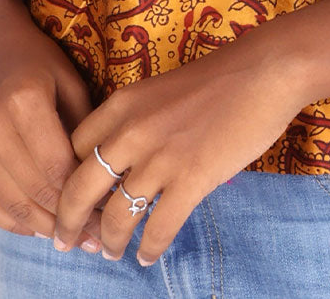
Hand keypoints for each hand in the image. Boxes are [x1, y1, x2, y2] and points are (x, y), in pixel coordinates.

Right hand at [0, 0, 103, 249]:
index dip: (84, 199)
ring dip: (41, 227)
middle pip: (34, 192)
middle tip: (93, 238)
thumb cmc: (33, 54)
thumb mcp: (68, 78)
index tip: (108, 215)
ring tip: (69, 237)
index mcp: (24, 102)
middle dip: (67, 221)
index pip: (58, 169)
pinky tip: (37, 224)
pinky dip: (12, 220)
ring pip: (9, 205)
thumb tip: (105, 176)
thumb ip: (84, 127)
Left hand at [52, 26, 307, 265]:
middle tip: (66, 242)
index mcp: (122, 104)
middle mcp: (132, 131)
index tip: (73, 199)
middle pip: (80, 188)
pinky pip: (158, 228)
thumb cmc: (218, 79)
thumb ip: (135, 121)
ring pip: (117, 216)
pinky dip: (149, 249)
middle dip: (69, 222)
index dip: (69, 179)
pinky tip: (148, 257)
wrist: (264, 71)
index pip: (74, 150)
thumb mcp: (159, 90)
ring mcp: (161, 157)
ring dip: (111, 242)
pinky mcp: (191, 179)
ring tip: (111, 253)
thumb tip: (122, 164)